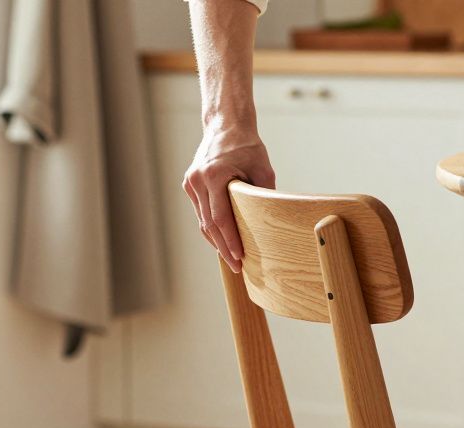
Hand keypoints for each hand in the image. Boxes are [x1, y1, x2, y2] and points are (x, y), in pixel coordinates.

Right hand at [182, 127, 274, 272]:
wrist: (225, 125)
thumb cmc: (247, 145)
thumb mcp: (263, 168)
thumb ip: (265, 194)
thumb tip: (273, 222)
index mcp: (213, 175)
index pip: (220, 217)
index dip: (229, 241)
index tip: (239, 257)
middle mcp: (197, 180)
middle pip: (209, 224)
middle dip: (223, 248)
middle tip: (237, 266)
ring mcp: (190, 183)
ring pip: (202, 221)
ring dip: (216, 241)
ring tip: (231, 258)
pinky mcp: (190, 184)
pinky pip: (200, 212)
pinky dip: (211, 227)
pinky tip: (222, 241)